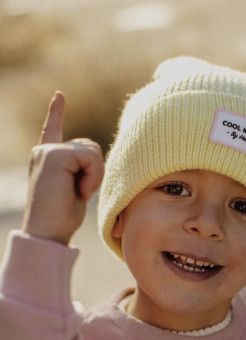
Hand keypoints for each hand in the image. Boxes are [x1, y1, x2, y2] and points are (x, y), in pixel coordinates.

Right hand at [21, 92, 103, 243]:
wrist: (48, 233)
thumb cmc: (63, 217)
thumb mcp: (75, 189)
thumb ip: (81, 169)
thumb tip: (94, 155)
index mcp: (49, 159)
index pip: (54, 129)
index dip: (56, 113)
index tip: (59, 95)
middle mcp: (45, 150)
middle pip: (90, 146)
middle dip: (95, 170)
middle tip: (82, 192)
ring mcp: (47, 151)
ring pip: (93, 150)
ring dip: (95, 174)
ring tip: (80, 192)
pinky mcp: (54, 155)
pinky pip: (91, 157)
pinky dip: (93, 176)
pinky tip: (80, 191)